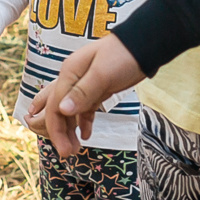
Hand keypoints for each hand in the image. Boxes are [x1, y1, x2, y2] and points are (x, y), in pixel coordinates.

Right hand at [23, 35, 142, 156]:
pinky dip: (84, 122)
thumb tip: (63, 110)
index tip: (64, 151)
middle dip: (61, 133)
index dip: (56, 130)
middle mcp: (73, 79)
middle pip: (60, 109)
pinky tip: (86, 135)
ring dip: (71, 130)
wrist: (144, 45)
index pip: (55, 106)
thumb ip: (83, 92)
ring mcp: (84, 84)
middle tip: (68, 154)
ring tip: (76, 149)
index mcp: (69, 73)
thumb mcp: (102, 74)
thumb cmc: (123, 56)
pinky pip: (85, 109)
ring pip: (72, 111)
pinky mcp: (97, 89)